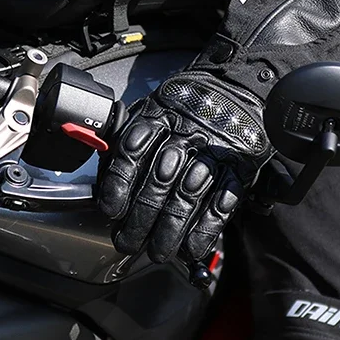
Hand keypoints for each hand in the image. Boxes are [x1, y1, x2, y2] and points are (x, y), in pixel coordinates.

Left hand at [96, 71, 270, 263]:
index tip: (110, 210)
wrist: (234, 87)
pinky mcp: (240, 167)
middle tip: (128, 242)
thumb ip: (124, 135)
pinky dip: (208, 227)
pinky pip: (224, 200)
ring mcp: (215, 151)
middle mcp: (185, 133)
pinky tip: (193, 246)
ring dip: (172, 228)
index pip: (132, 150)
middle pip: (159, 180)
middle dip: (142, 217)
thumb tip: (99, 160)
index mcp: (158, 115)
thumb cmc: (182, 108)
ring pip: (189, 194)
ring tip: (158, 251)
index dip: (119, 183)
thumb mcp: (149, 108)